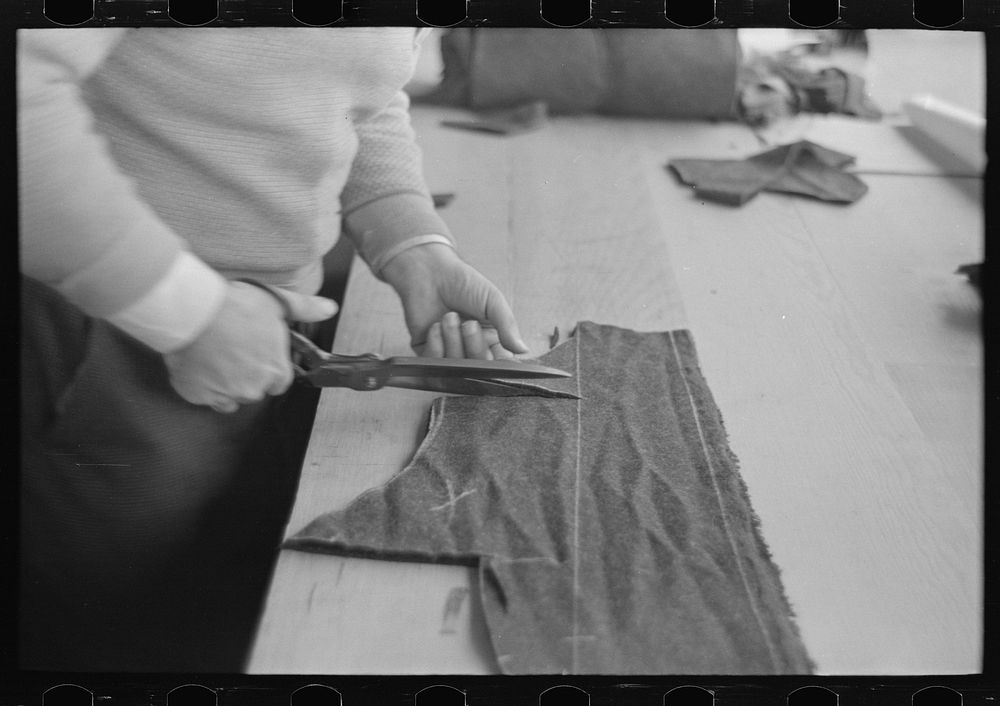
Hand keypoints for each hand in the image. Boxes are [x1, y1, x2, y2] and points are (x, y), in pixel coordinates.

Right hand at [164, 281, 337, 412]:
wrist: (194, 311)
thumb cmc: (236, 306)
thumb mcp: (276, 302)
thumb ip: (305, 309)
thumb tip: (329, 308)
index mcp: (276, 371)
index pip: (279, 382)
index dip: (269, 367)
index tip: (257, 354)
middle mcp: (253, 389)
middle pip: (254, 389)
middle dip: (246, 374)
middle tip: (233, 349)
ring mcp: (224, 394)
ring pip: (229, 396)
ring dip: (224, 382)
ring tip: (215, 354)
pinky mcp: (197, 395)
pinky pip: (203, 397)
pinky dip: (201, 385)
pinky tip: (199, 364)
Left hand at [380, 243, 528, 359]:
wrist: (430, 272)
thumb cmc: (463, 282)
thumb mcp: (493, 301)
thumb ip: (507, 326)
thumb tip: (523, 350)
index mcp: (490, 338)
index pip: (498, 362)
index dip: (497, 361)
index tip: (493, 348)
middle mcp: (469, 348)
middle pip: (478, 368)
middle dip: (474, 345)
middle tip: (469, 324)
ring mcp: (448, 351)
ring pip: (456, 366)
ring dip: (453, 341)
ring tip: (449, 317)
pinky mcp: (427, 351)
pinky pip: (434, 363)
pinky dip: (436, 345)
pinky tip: (435, 326)